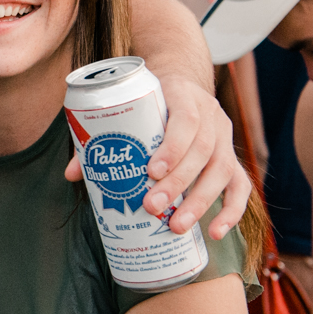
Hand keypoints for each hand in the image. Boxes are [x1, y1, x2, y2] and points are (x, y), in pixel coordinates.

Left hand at [65, 75, 247, 239]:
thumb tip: (71, 175)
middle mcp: (213, 116)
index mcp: (185, 96)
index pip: (186, 120)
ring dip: (201, 201)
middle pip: (203, 151)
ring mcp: (226, 138)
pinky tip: (214, 232)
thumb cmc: (148, 100)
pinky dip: (231, 211)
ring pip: (223, 170)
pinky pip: (240, 186)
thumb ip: (102, 137)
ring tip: (177, 226)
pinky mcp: (232, 158)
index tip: (150, 171)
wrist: (182, 81)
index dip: (172, 147)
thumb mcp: (129, 105)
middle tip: (152, 206)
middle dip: (178, 183)